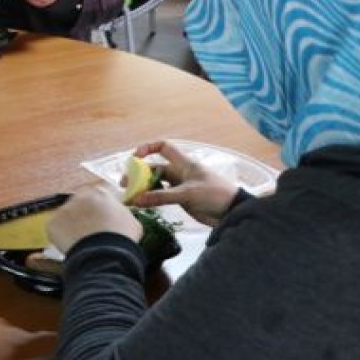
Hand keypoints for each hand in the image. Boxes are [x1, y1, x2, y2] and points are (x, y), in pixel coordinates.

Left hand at [46, 184, 142, 253]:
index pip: (98, 196)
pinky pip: (56, 229)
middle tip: (89, 231)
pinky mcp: (53, 223)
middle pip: (80, 203)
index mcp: (100, 193)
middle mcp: (80, 196)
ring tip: (81, 242)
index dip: (99, 209)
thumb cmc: (122, 238)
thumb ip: (121, 214)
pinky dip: (62, 237)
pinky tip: (72, 246)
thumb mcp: (132, 222)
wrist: (105, 254)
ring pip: (67, 216)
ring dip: (72, 225)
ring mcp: (64, 209)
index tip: (100, 219)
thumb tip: (118, 217)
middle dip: (83, 215)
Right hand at [127, 140, 241, 226]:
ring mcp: (180, 186)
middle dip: (140, 175)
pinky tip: (142, 205)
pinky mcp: (181, 200)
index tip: (135, 157)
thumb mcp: (187, 194)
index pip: (164, 147)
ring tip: (131, 198)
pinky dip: (151, 200)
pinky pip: (161, 197)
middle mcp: (180, 172)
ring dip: (144, 189)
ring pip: (157, 184)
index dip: (148, 148)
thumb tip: (136, 200)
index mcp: (184, 163)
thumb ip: (161, 197)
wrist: (233, 213)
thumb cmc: (215, 195)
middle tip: (126, 185)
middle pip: (155, 168)